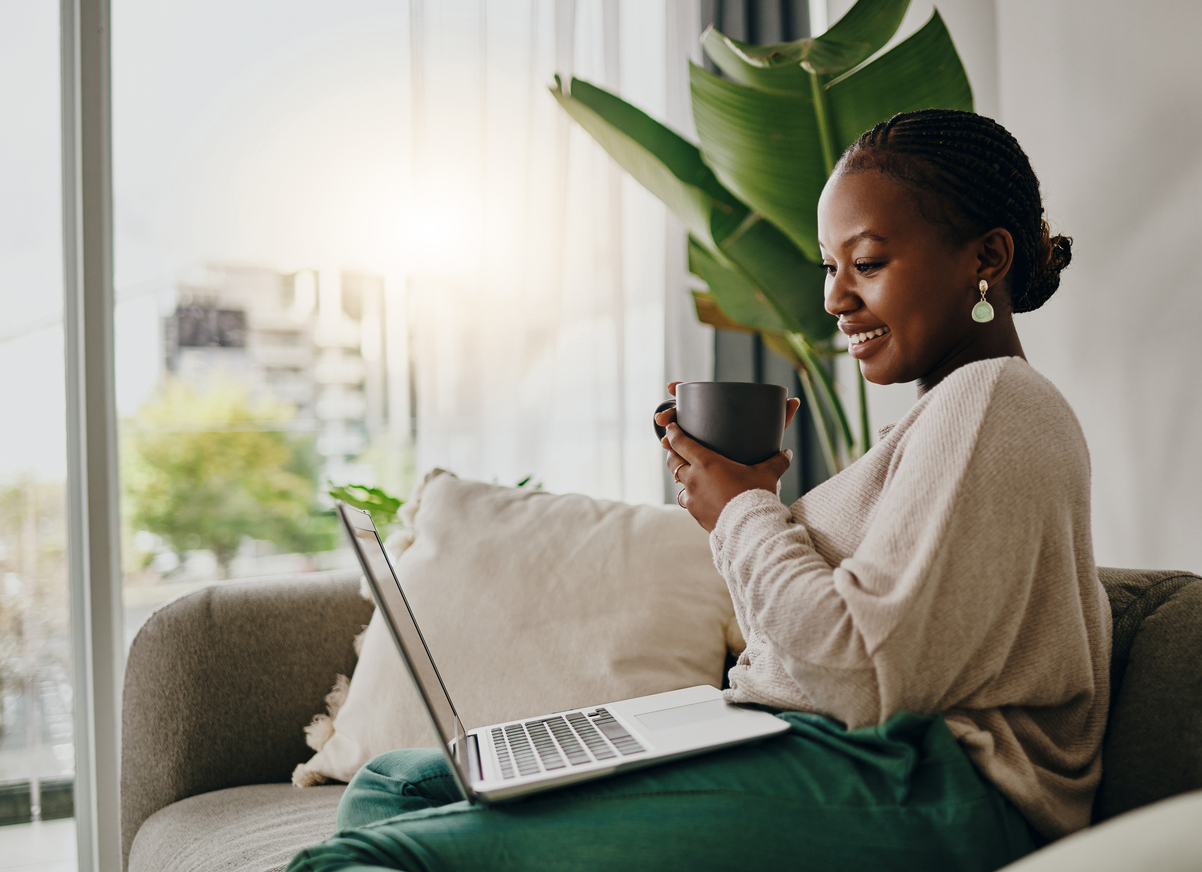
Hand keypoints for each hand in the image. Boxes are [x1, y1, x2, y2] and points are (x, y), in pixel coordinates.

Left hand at [656, 382, 800, 531]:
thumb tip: (787, 453)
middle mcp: (693, 479)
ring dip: (681, 476)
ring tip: (688, 474)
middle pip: (673, 461)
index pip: (680, 442)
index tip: (671, 426)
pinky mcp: (695, 513)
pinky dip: (690, 495)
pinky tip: (699, 495)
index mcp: (706, 462)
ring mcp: (692, 498)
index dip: (673, 432)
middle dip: (673, 453)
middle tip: (677, 448)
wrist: (749, 528)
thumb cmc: (755, 497)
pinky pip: (687, 501)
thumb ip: (776, 461)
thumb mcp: (767, 475)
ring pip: (678, 483)